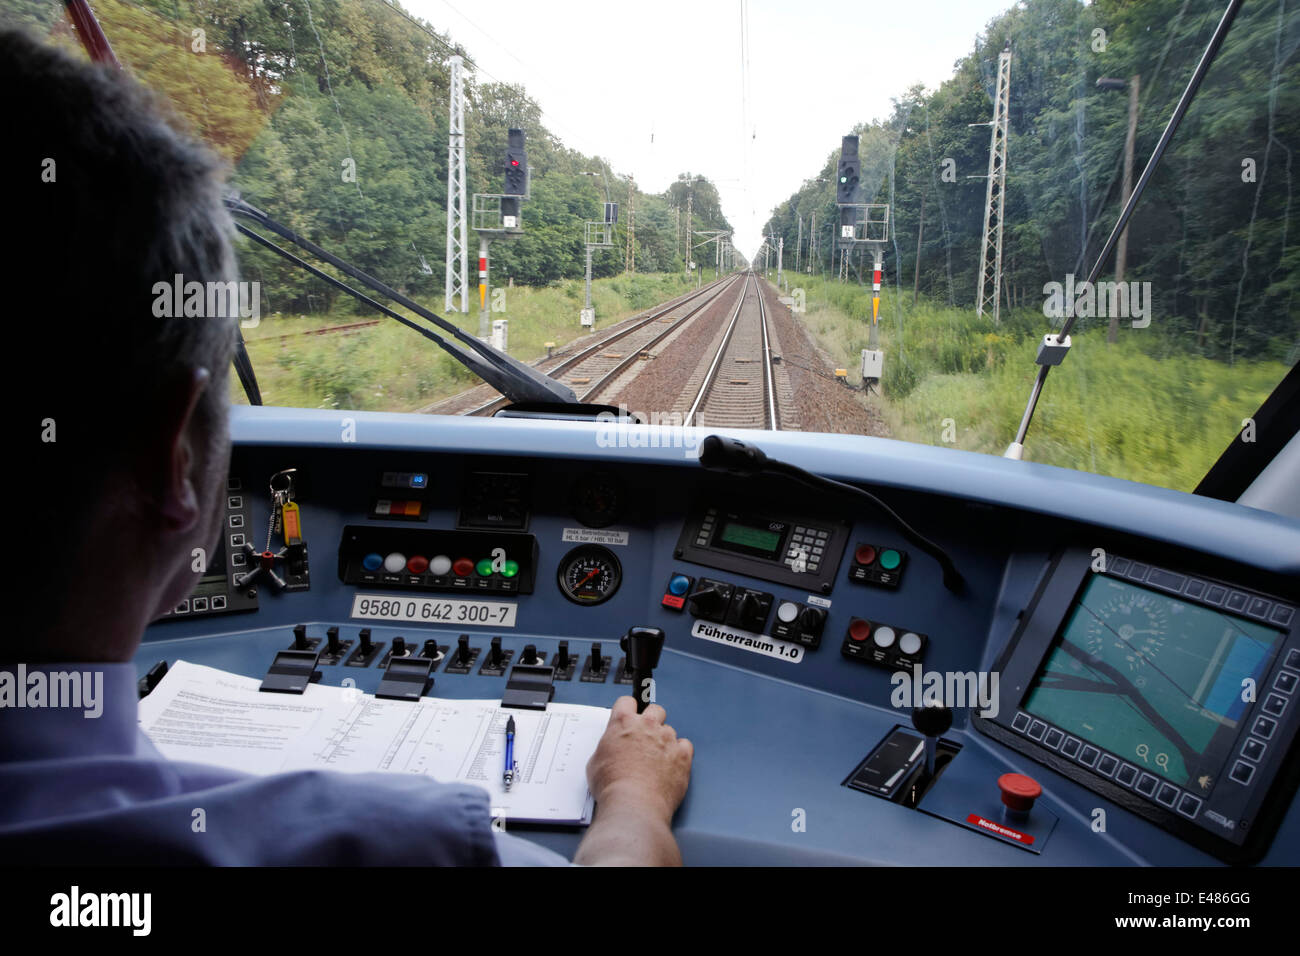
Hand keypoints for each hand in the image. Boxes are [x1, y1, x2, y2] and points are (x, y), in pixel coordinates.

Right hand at [586, 696, 692, 821]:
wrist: (634, 804)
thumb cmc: (612, 786)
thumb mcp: (595, 762)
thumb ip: (607, 747)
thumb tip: (611, 750)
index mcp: (623, 723)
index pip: (627, 702)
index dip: (628, 709)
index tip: (630, 716)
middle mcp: (647, 726)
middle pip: (655, 710)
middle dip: (651, 721)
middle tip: (646, 737)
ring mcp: (667, 739)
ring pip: (670, 730)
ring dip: (664, 741)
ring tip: (656, 761)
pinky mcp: (682, 754)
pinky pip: (685, 745)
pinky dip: (680, 753)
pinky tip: (671, 765)